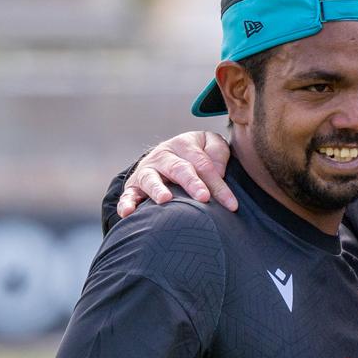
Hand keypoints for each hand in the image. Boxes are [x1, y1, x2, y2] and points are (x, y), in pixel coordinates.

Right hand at [117, 131, 235, 217]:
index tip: (231, 204)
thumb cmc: (196, 155)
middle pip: (179, 168)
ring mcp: (147, 170)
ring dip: (157, 189)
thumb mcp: (211, 145)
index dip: (219, 184)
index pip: (204, 165)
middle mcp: (163, 155)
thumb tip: (219, 172)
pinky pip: (128, 194)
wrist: (166, 155)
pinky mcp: (134, 186)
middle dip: (192, 183)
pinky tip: (128, 213)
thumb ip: (218, 153)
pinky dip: (127, 203)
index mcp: (184, 144)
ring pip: (151, 179)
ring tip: (166, 199)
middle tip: (204, 197)